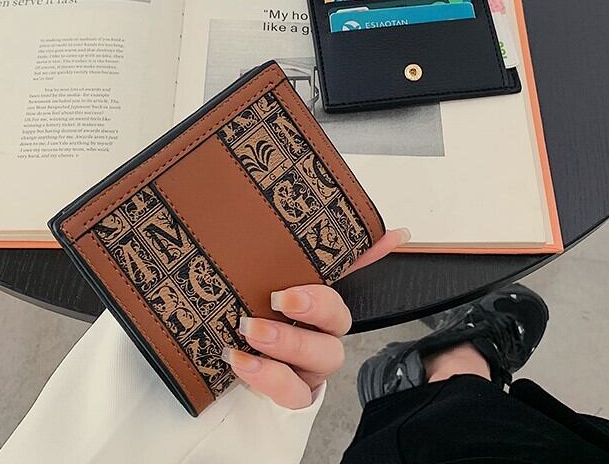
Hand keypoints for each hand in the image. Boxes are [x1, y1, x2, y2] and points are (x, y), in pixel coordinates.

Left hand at [221, 228, 409, 408]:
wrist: (218, 368)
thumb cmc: (242, 315)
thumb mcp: (251, 276)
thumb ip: (278, 249)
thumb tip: (335, 213)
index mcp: (315, 300)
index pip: (352, 270)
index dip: (374, 252)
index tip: (390, 235)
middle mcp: (321, 331)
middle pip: (340, 319)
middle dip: (316, 306)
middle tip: (280, 297)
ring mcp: (311, 366)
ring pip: (324, 357)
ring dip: (289, 343)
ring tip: (251, 329)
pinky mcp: (294, 395)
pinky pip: (293, 394)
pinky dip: (268, 377)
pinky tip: (239, 358)